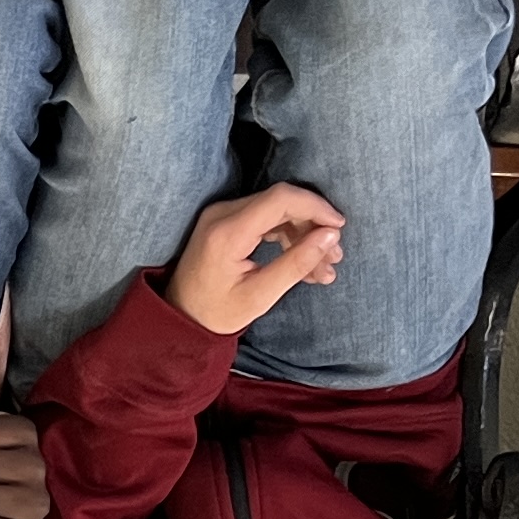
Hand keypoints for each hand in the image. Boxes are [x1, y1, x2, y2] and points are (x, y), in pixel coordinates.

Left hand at [164, 184, 345, 341]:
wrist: (180, 318)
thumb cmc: (215, 314)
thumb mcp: (260, 296)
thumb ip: (295, 264)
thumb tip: (330, 236)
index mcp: (227, 231)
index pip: (280, 199)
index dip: (315, 207)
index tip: (339, 227)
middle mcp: (222, 214)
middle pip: (281, 203)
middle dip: (313, 226)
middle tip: (334, 257)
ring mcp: (222, 215)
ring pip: (277, 211)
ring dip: (303, 234)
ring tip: (323, 267)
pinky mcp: (226, 221)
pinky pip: (265, 219)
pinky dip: (287, 237)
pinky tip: (305, 262)